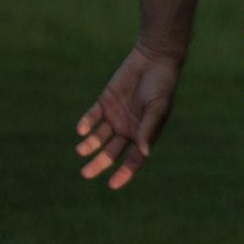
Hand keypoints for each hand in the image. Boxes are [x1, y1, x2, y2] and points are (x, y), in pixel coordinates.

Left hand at [74, 44, 181, 188]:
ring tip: (81, 151)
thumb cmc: (162, 84)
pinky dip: (87, 124)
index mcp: (144, 134)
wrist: (154, 58)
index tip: (112, 185)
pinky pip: (92, 117)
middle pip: (112, 152)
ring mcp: (115, 116)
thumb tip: (143, 153)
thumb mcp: (157, 108)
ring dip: (90, 145)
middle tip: (86, 174)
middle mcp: (129, 129)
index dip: (124, 173)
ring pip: (99, 137)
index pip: (133, 159)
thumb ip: (149, 129)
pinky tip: (82, 130)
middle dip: (99, 163)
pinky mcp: (105, 102)